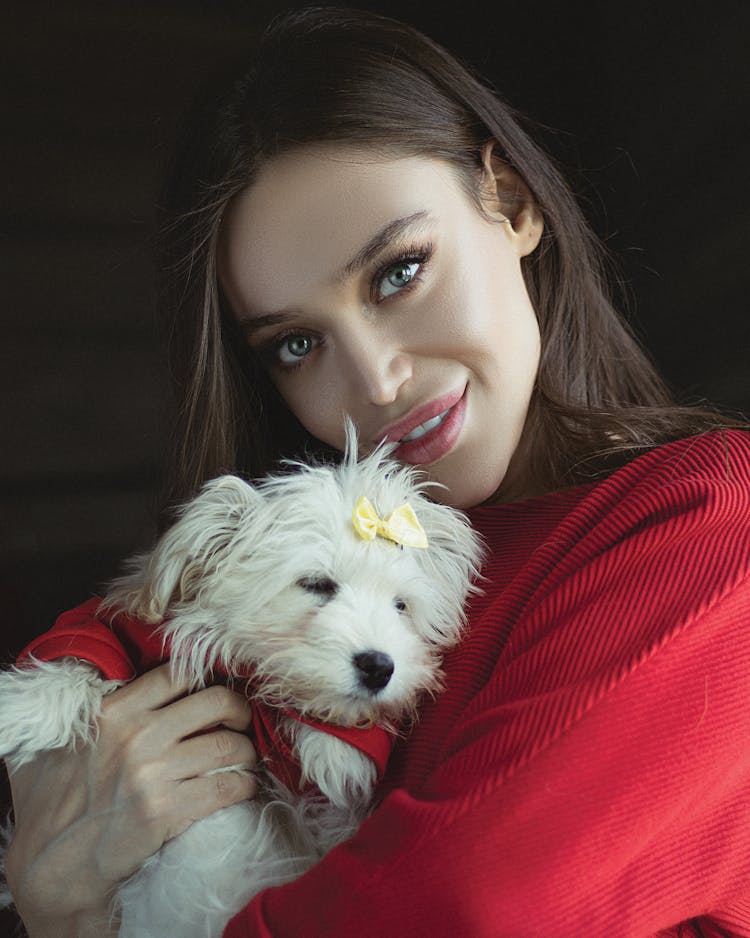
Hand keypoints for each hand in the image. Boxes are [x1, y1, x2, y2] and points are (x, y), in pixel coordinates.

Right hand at [5, 663, 256, 937]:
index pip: (179, 673)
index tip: (216, 695)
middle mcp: (137, 735)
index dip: (207, 679)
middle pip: (218, 701)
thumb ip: (107, 708)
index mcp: (115, 710)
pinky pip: (228, 786)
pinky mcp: (167, 810)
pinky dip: (243, 785)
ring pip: (230, 746)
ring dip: (246, 753)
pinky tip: (240, 787)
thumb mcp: (74, 737)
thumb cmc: (62, 797)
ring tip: (242, 760)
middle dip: (239, 711)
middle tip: (241, 723)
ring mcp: (153, 772)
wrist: (54, 861)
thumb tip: (142, 680)